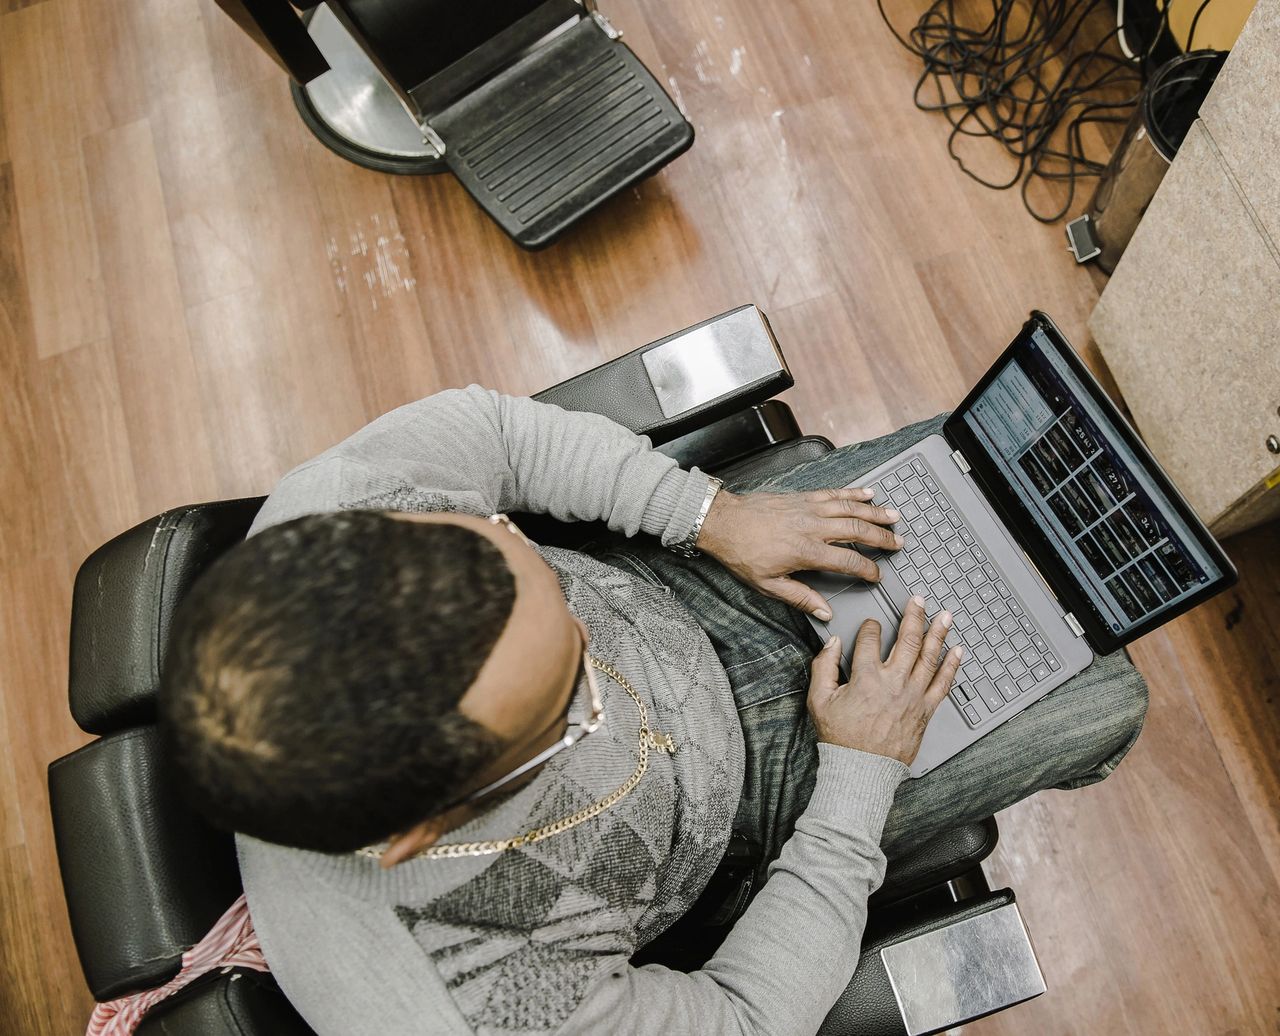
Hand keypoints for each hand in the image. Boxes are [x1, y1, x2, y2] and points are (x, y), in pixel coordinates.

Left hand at [696, 487, 902, 619]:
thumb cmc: (742, 554)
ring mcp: (808, 508)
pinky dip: (853, 493)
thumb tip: (824, 611)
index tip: (877, 575)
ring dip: (875, 512)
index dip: (867, 569)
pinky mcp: (802, 497)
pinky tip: (867, 493)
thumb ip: (800, 597)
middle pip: (857, 529)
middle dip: (881, 537)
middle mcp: (812, 526)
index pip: (848, 561)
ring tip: (894, 516)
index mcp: (806, 551)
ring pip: (850, 508)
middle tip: (898, 543)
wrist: (723, 522)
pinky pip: (834, 493)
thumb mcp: (768, 585)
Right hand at [806, 597, 963, 764]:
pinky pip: (944, 683)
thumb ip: (823, 667)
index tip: (870, 624)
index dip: (869, 626)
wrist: (863, 769)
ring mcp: (913, 696)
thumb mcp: (819, 700)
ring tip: (945, 616)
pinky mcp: (925, 710)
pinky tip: (957, 651)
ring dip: (939, 633)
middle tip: (919, 600)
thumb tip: (831, 644)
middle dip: (914, 615)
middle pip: (908, 639)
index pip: (870, 638)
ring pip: (930, 657)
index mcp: (866, 677)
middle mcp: (894, 682)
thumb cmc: (841, 738)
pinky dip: (952, 665)